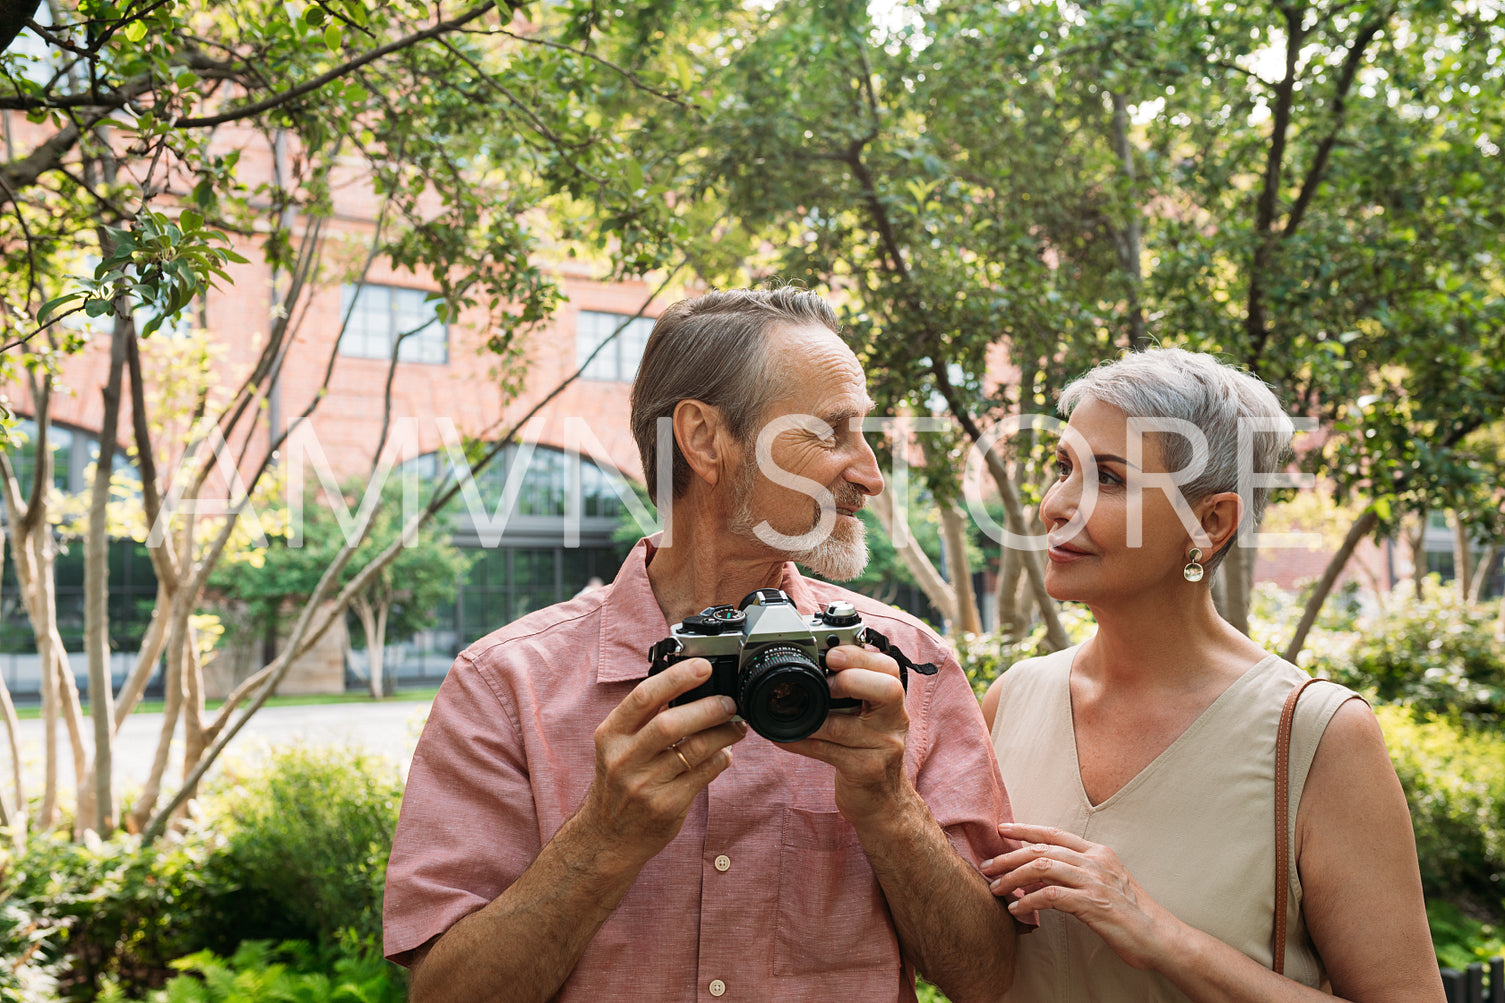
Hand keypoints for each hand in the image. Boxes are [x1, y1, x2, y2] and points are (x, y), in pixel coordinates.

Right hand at [578, 658, 746, 865]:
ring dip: (723, 733)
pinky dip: (721, 759)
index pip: (644, 697)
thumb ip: (646, 718)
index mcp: (611, 735)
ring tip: (736, 726)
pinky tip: (725, 753)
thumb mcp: (619, 746)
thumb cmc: (619, 782)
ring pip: (694, 749)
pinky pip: (704, 774)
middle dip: (707, 708)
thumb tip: (691, 686)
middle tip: (728, 702)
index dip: (676, 678)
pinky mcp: (666, 806)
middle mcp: (624, 759)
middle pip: (670, 724)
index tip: (703, 667)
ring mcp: (645, 785)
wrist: (607, 836)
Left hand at [777, 644, 910, 824]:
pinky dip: (799, 741)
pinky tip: (782, 736)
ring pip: (844, 725)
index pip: (888, 668)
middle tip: (825, 684)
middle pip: (887, 689)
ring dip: (810, 717)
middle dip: (850, 679)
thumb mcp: (869, 718)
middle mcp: (895, 721)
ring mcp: (883, 747)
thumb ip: (852, 691)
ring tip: (787, 710)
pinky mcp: (865, 770)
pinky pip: (825, 751)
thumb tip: (812, 663)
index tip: (831, 655)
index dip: (858, 657)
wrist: (885, 802)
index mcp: (893, 702)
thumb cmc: (868, 751)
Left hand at [982, 822, 1176, 970]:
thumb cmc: (1131, 913)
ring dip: (1013, 878)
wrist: (1160, 936)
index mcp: (1098, 853)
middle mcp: (1095, 861)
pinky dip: (1028, 900)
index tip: (1002, 829)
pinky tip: (1016, 908)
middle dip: (1009, 857)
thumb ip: (1077, 874)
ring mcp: (1094, 881)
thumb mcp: (1106, 883)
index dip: (1026, 829)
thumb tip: (1041, 877)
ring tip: (996, 889)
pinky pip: (1050, 896)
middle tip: (988, 867)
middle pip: (1041, 850)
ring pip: (1041, 868)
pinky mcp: (1092, 904)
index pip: (1054, 834)